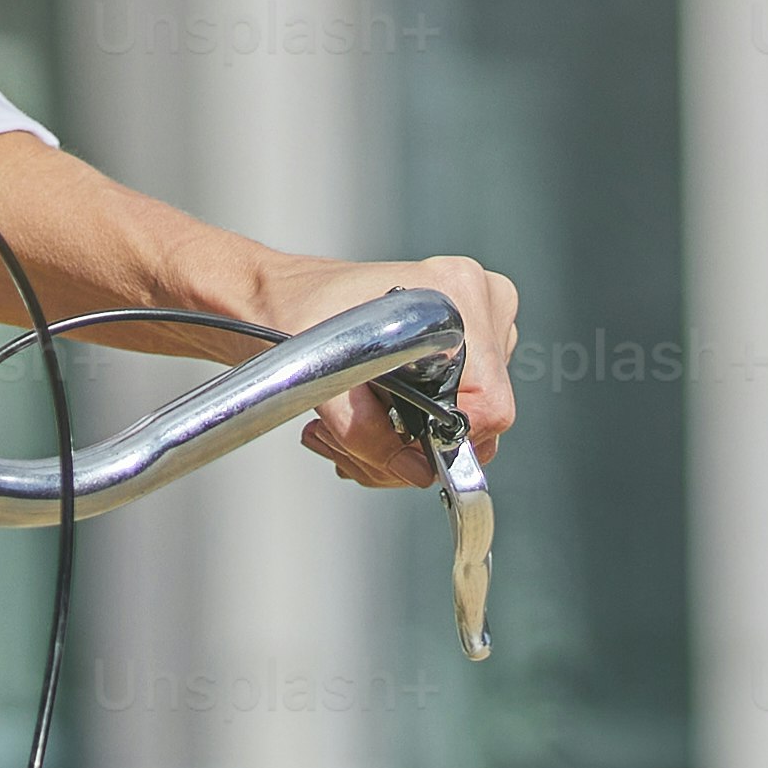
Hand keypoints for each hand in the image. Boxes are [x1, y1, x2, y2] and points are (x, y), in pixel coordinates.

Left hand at [268, 252, 516, 490]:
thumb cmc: (293, 316)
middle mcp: (480, 302)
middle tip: (346, 440)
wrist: (277, 296)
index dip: (447, 442)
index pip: (491, 405)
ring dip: (397, 443)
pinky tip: (357, 414)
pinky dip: (403, 429)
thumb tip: (416, 472)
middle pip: (478, 421)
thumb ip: (365, 433)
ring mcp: (478, 322)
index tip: (397, 449)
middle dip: (411, 448)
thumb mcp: (319, 377)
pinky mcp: (465, 342)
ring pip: (463, 422)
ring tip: (339, 424)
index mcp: (458, 294)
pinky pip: (454, 408)